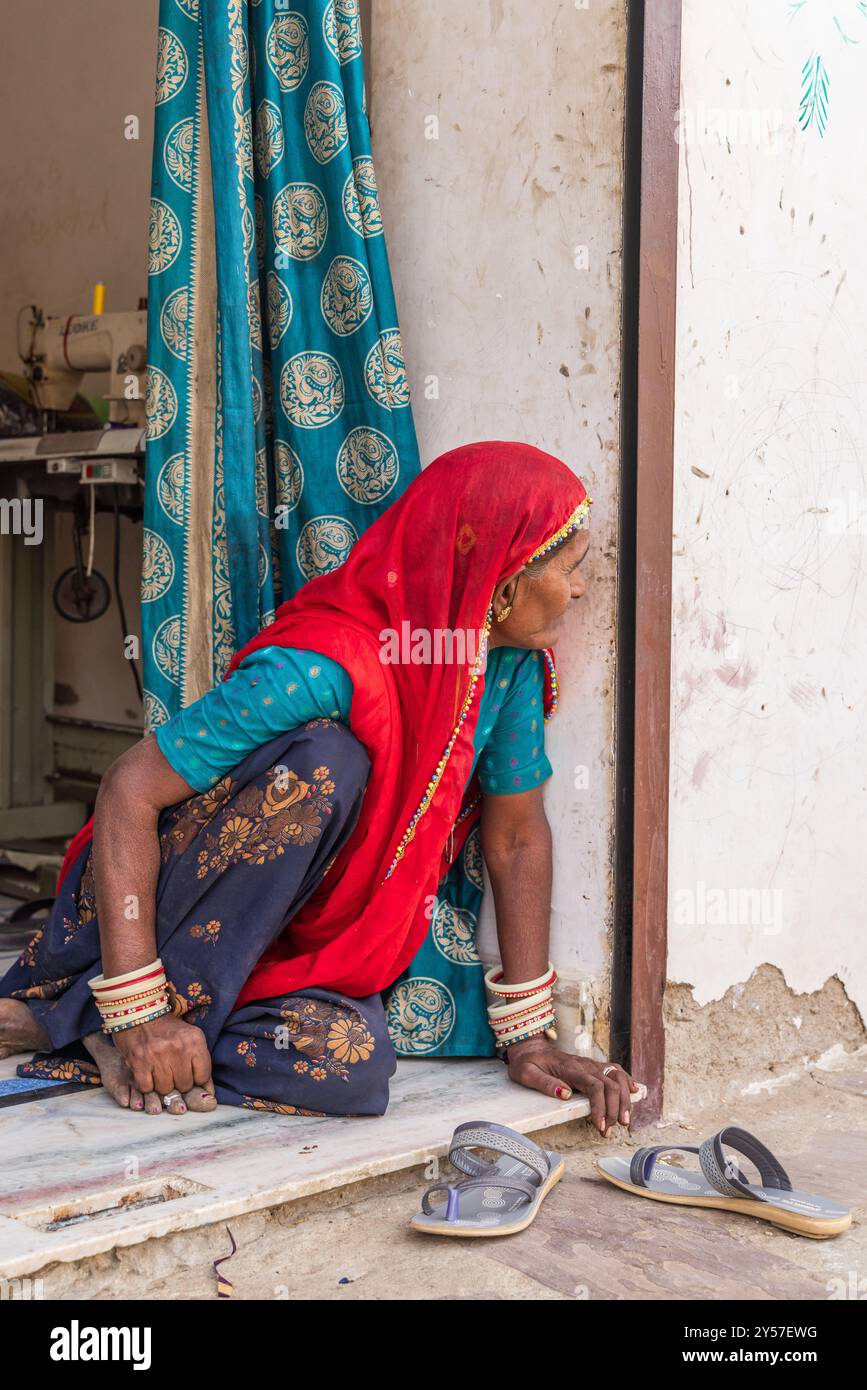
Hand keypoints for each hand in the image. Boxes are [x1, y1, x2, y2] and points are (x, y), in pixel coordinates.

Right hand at [113, 1013, 211, 1101]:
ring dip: (162, 1085)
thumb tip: (208, 1093)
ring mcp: (157, 1055)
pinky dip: (146, 1085)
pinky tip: (147, 1072)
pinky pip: (147, 1088)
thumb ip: (201, 1062)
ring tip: (158, 1070)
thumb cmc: (167, 1029)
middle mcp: (178, 1047)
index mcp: (194, 1040)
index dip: (196, 1080)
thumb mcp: (190, 1038)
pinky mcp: (138, 1062)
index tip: (189, 1074)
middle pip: (184, 1085)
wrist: (139, 1012)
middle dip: (179, 1083)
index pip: (203, 1076)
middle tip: (171, 1071)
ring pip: (166, 1089)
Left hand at [505, 1037, 639, 1134]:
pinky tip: (635, 1091)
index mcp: (570, 1068)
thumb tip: (565, 1094)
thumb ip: (545, 1084)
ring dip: (625, 1099)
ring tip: (625, 1120)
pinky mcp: (593, 1066)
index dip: (600, 1106)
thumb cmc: (527, 1062)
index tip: (600, 1125)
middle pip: (610, 1084)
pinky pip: (615, 1070)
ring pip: (617, 1077)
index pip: (594, 1086)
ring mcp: (591, 1064)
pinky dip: (627, 1081)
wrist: (530, 1046)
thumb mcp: (526, 1073)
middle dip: (615, 1109)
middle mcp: (585, 1065)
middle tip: (610, 1130)